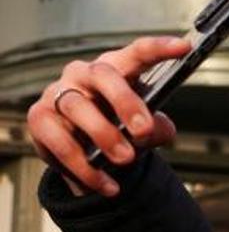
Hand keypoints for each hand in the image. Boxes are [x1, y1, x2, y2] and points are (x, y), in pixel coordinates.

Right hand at [26, 36, 189, 196]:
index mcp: (116, 69)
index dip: (159, 48)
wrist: (86, 156)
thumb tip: (157, 129)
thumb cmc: (118, 130)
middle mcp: (85, 74)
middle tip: (143, 130)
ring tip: (126, 160)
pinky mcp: (41, 120)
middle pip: (104, 75)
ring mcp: (59, 93)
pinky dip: (86, 168)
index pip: (137, 53)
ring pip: (78, 107)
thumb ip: (157, 127)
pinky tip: (108, 184)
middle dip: (126, 102)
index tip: (184, 47)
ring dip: (105, 136)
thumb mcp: (144, 129)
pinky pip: (61, 143)